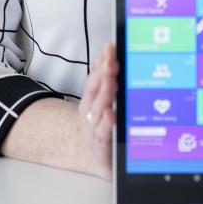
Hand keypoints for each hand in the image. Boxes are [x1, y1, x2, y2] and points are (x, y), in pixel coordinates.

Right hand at [77, 41, 118, 179]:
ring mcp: (94, 127)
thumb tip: (109, 47)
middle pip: (95, 90)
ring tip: (111, 81)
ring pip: (98, 109)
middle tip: (111, 61)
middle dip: (103, 74)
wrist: (92, 156)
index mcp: (91, 97)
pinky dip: (106, 123)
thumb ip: (103, 73)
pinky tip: (110, 114)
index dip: (101, 62)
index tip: (110, 49)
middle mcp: (90, 110)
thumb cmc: (100, 122)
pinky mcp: (100, 145)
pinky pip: (103, 133)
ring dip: (104, 94)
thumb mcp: (99, 97)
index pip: (95, 75)